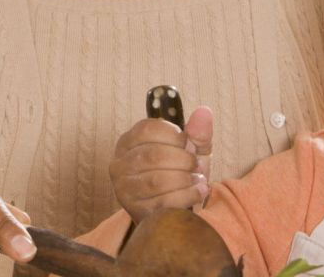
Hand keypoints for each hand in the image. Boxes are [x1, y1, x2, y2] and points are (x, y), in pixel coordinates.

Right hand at [108, 105, 213, 221]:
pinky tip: (199, 191)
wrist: (172, 212)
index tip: (189, 144)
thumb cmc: (178, 174)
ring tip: (199, 179)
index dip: (175, 136)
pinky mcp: (135, 210)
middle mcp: (119, 163)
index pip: (147, 129)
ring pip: (158, 180)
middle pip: (154, 155)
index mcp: (128, 141)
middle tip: (197, 166)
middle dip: (184, 160)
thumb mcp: (190, 151)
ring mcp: (124, 188)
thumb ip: (197, 133)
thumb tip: (204, 112)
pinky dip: (188, 195)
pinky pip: (164, 202)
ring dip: (186, 179)